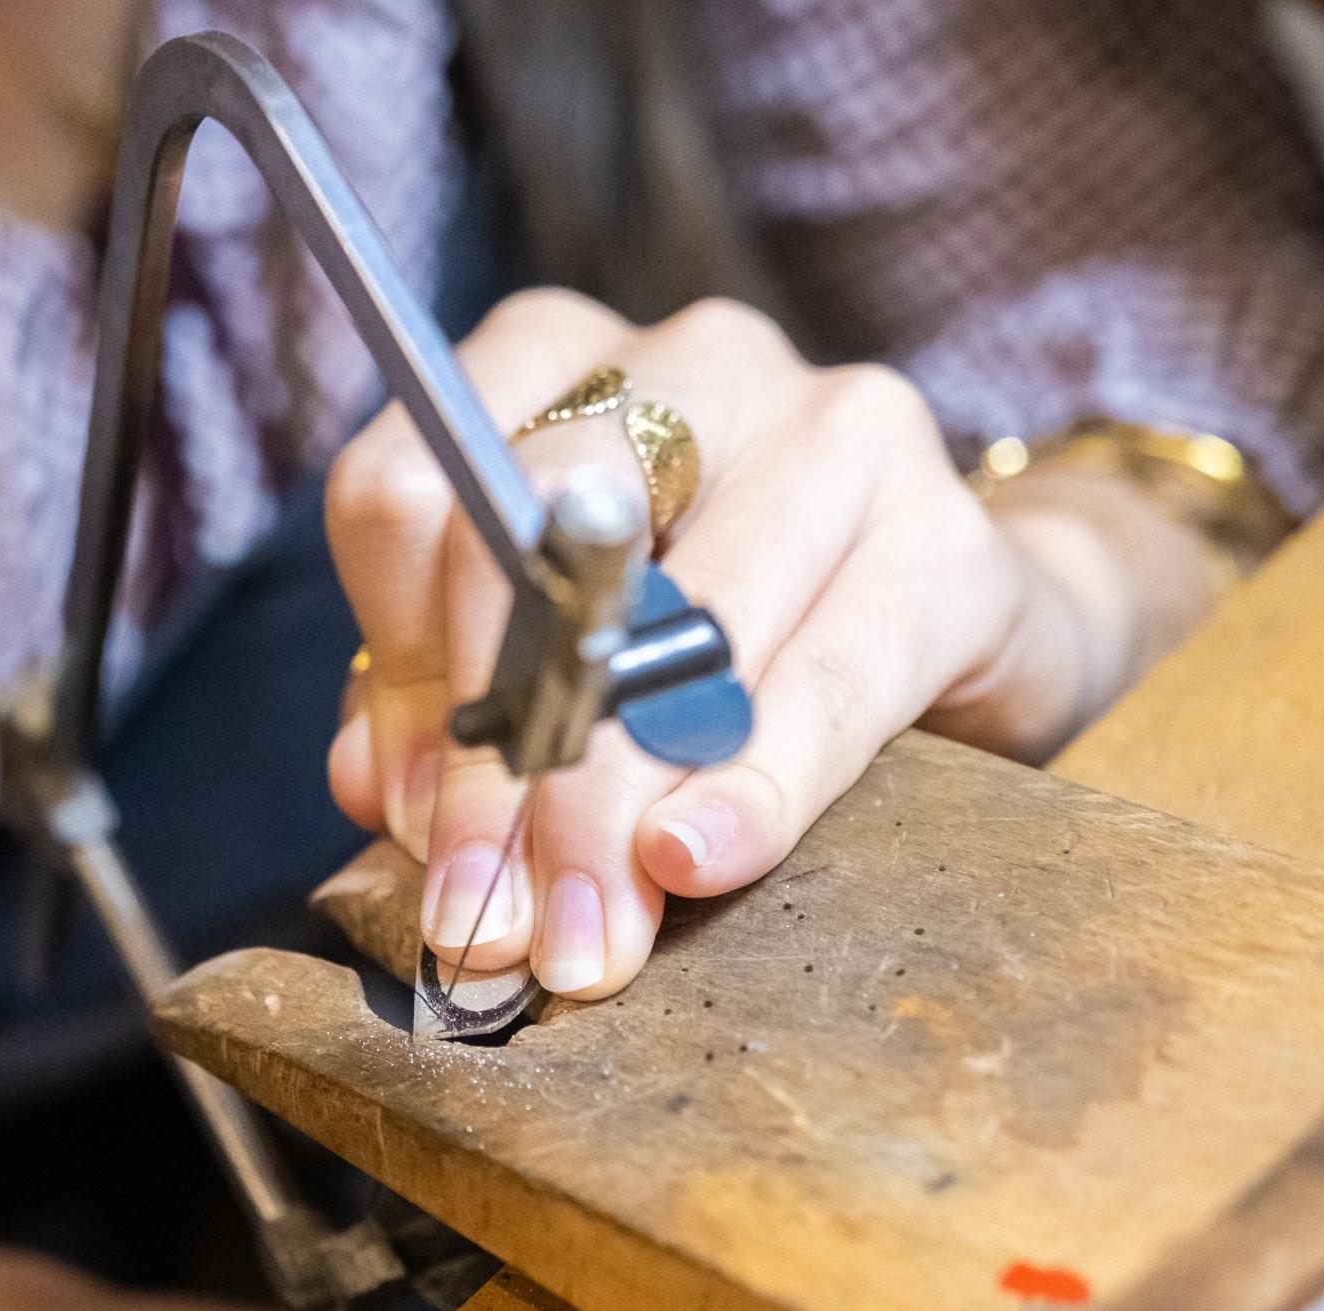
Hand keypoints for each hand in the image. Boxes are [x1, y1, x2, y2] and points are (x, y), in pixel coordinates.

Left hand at [324, 289, 1224, 999]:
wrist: (942, 633)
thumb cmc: (708, 645)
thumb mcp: (549, 667)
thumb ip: (449, 714)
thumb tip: (377, 791)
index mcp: (547, 368)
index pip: (416, 494)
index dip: (404, 673)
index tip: (413, 820)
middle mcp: (684, 365)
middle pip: (544, 534)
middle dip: (505, 753)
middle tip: (488, 915)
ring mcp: (832, 425)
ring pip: (686, 615)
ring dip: (614, 803)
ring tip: (585, 933)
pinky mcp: (946, 534)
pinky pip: (830, 681)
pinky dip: (753, 789)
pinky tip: (698, 857)